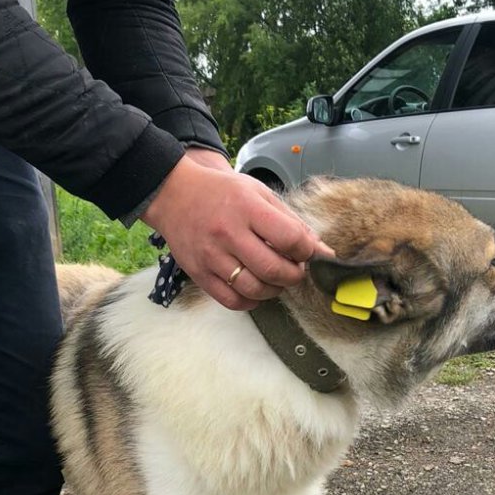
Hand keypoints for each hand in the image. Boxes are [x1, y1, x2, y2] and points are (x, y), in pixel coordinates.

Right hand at [142, 154, 332, 309]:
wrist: (173, 194)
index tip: (307, 252)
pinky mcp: (199, 274)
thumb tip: (322, 250)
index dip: (307, 251)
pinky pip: (232, 300)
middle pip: (273, 269)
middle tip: (295, 270)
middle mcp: (228, 233)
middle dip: (294, 276)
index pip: (290, 238)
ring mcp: (211, 256)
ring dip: (274, 290)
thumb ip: (291, 221)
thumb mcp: (259, 193)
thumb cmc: (222, 193)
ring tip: (276, 279)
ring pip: (254, 289)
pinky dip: (250, 301)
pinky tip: (254, 288)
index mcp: (247, 208)